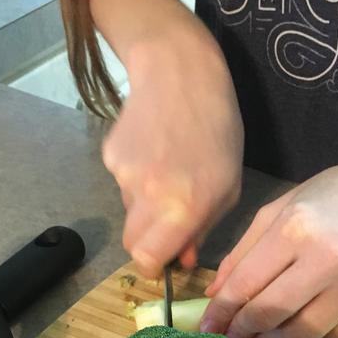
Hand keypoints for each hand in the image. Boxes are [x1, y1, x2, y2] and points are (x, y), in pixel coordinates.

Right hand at [102, 17, 243, 275]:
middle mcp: (150, 196)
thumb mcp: (227, 186)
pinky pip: (122, 183)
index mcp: (184, 207)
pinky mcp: (110, 156)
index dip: (153, 266)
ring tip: (170, 170)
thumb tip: (183, 260)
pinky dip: (137, 177)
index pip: (147, 258)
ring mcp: (125, 175)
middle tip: (168, 222)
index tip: (162, 261)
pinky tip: (155, 151)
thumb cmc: (217, 130)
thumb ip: (202, 229)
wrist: (178, 72)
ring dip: (146, 205)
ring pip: (129, 211)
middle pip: (132, 243)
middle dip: (148, 241)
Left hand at [201, 159, 337, 337]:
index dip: (221, 313)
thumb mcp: (284, 207)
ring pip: (305, 334)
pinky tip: (297, 333)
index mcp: (298, 226)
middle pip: (271, 313)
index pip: (246, 284)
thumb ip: (245, 251)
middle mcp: (332, 256)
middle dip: (243, 331)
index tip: (208, 329)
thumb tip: (216, 296)